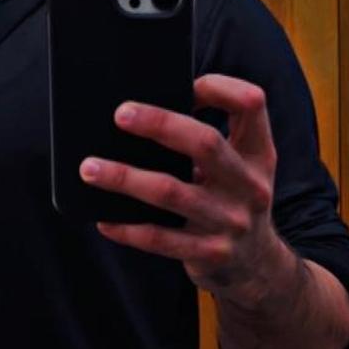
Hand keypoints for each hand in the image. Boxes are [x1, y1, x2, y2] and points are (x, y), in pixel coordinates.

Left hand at [79, 74, 289, 307]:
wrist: (258, 265)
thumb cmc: (231, 197)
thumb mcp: (240, 165)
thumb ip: (208, 138)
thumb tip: (141, 111)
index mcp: (258, 153)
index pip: (251, 104)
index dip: (219, 87)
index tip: (185, 83)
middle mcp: (250, 185)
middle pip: (206, 142)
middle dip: (160, 124)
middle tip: (120, 114)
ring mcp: (230, 222)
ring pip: (170, 192)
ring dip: (124, 178)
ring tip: (89, 168)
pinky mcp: (209, 253)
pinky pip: (160, 239)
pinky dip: (128, 228)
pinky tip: (104, 218)